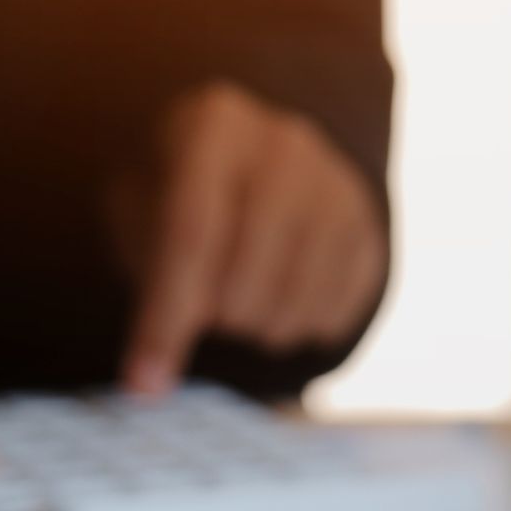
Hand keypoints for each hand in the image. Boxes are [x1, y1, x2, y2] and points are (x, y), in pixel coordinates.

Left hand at [109, 84, 386, 393]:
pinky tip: (280, 299)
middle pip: (243, 282)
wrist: (258, 160)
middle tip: (206, 308)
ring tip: (241, 302)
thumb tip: (149, 378)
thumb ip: (149, 275)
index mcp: (215, 125)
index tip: (145, 386)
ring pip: (291, 307)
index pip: (190, 236)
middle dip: (214, 319)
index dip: (165, 319)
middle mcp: (286, 145)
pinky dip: (299, 329)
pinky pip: (334, 316)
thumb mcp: (140, 207)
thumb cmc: (181, 190)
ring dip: (255, 329)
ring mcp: (339, 187)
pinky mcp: (370, 231)